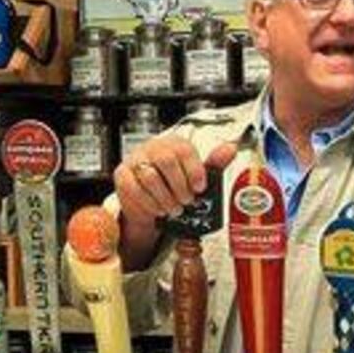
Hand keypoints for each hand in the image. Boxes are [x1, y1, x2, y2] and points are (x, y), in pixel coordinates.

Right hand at [113, 136, 236, 269]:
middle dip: (179, 186)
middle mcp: (153, 148)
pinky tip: (158, 209)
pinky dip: (149, 203)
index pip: (183, 149)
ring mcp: (135, 160)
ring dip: (166, 198)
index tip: (200, 187)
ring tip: (174, 208)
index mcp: (173, 143)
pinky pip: (134, 188)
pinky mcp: (122, 175)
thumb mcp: (197, 174)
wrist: (151, 201)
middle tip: (187, 201)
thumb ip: (214, 163)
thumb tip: (230, 149)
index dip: (194, 170)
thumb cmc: (174, 184)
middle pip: (166, 160)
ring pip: (150, 177)